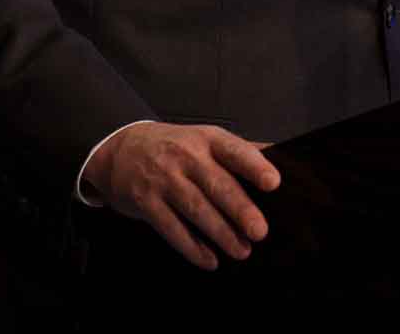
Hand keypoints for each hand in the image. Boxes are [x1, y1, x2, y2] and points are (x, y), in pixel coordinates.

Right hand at [82, 121, 280, 269]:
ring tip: (241, 251)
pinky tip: (209, 259)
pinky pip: (171, 228)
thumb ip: (239, 150)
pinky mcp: (146, 201)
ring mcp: (163, 179)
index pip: (234, 150)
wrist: (121, 150)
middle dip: (239, 209)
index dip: (254, 166)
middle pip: (216, 184)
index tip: (273, 182)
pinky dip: (191, 247)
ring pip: (195, 209)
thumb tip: (278, 155)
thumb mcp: (203, 138)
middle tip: (259, 231)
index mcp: (205, 139)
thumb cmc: (173, 147)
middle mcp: (184, 156)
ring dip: (220, 234)